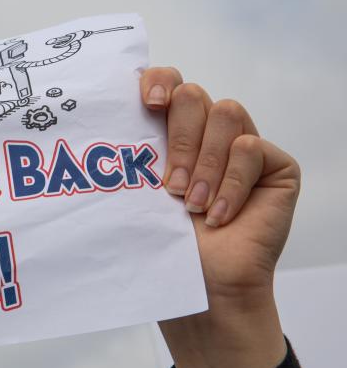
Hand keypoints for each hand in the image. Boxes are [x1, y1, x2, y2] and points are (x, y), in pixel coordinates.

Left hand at [141, 69, 297, 367]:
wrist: (199, 287)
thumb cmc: (161, 244)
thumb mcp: (135, 190)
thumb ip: (129, 150)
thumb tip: (92, 117)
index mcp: (168, 133)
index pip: (165, 82)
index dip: (157, 81)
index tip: (147, 103)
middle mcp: (205, 133)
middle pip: (192, 94)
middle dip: (179, 137)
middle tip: (169, 185)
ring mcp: (241, 147)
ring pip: (225, 112)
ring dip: (205, 162)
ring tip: (191, 204)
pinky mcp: (274, 166)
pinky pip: (252, 146)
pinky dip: (232, 182)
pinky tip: (219, 215)